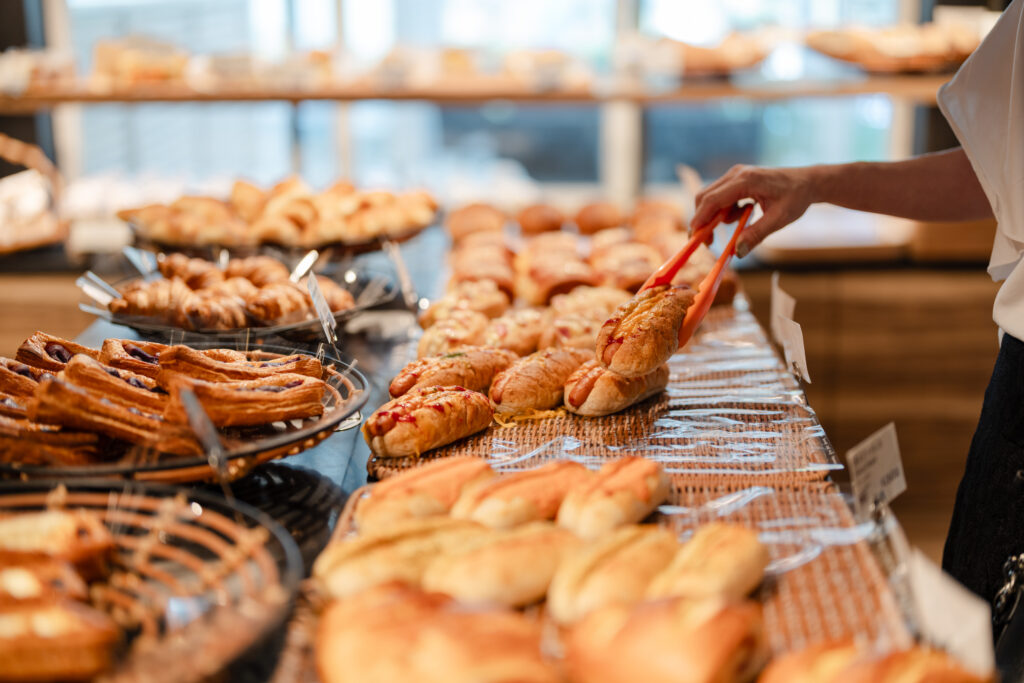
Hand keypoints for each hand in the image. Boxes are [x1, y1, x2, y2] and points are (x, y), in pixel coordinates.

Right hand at [690, 165, 815, 256]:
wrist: (807, 182)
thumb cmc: (796, 197)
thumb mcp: (779, 219)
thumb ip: (756, 234)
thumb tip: (737, 252)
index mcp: (746, 180)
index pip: (712, 200)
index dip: (700, 219)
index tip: (695, 238)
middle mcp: (736, 174)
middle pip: (705, 197)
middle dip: (703, 221)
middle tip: (709, 243)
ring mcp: (735, 174)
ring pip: (710, 197)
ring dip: (717, 216)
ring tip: (742, 222)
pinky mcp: (736, 179)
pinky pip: (720, 196)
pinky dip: (725, 210)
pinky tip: (745, 213)